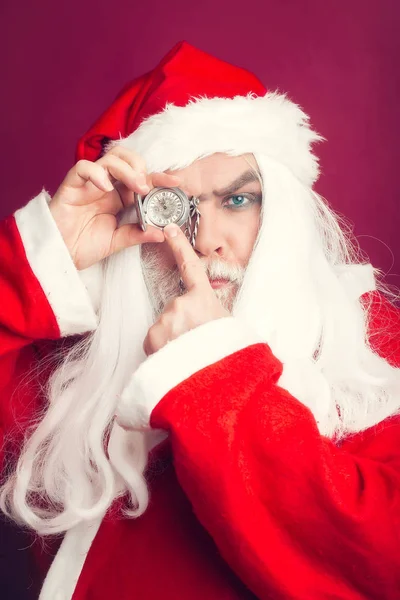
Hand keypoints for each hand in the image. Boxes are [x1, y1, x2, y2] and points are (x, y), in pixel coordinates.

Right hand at [49, 147, 180, 269]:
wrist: (60, 255)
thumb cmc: (85, 246)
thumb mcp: (118, 242)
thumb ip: (138, 234)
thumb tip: (163, 232)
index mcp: (120, 197)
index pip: (143, 178)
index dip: (159, 177)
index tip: (176, 182)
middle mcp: (106, 186)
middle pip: (126, 159)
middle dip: (141, 168)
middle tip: (147, 187)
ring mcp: (89, 184)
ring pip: (109, 158)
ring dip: (126, 169)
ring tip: (136, 187)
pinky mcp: (72, 185)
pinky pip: (83, 168)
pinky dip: (96, 173)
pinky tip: (106, 188)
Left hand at [143, 224, 229, 355]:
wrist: (217, 381)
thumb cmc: (228, 355)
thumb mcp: (229, 326)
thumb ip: (212, 315)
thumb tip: (206, 317)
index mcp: (203, 298)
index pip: (190, 267)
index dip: (179, 246)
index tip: (170, 229)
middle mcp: (182, 304)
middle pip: (174, 311)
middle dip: (180, 326)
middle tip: (194, 344)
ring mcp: (165, 320)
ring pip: (163, 328)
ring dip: (170, 340)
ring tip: (187, 356)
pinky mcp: (152, 337)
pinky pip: (154, 343)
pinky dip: (161, 351)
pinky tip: (175, 361)